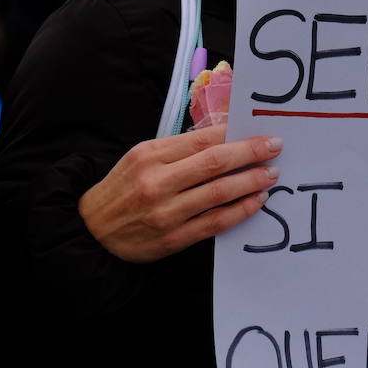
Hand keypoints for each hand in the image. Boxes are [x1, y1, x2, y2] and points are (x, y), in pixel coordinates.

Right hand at [79, 125, 282, 262]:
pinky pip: (215, 222)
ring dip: (251, 182)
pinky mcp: (173, 238)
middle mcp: (157, 182)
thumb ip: (177, 149)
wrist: (92, 232)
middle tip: (275, 147)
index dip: (234, 134)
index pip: (200, 139)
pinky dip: (240, 210)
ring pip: (218, 193)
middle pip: (214, 163)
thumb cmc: (122, 190)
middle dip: (250, 153)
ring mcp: (166, 212)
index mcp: (149, 155)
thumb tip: (222, 136)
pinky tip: (256, 201)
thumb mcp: (140, 159)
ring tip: (271, 174)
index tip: (258, 130)